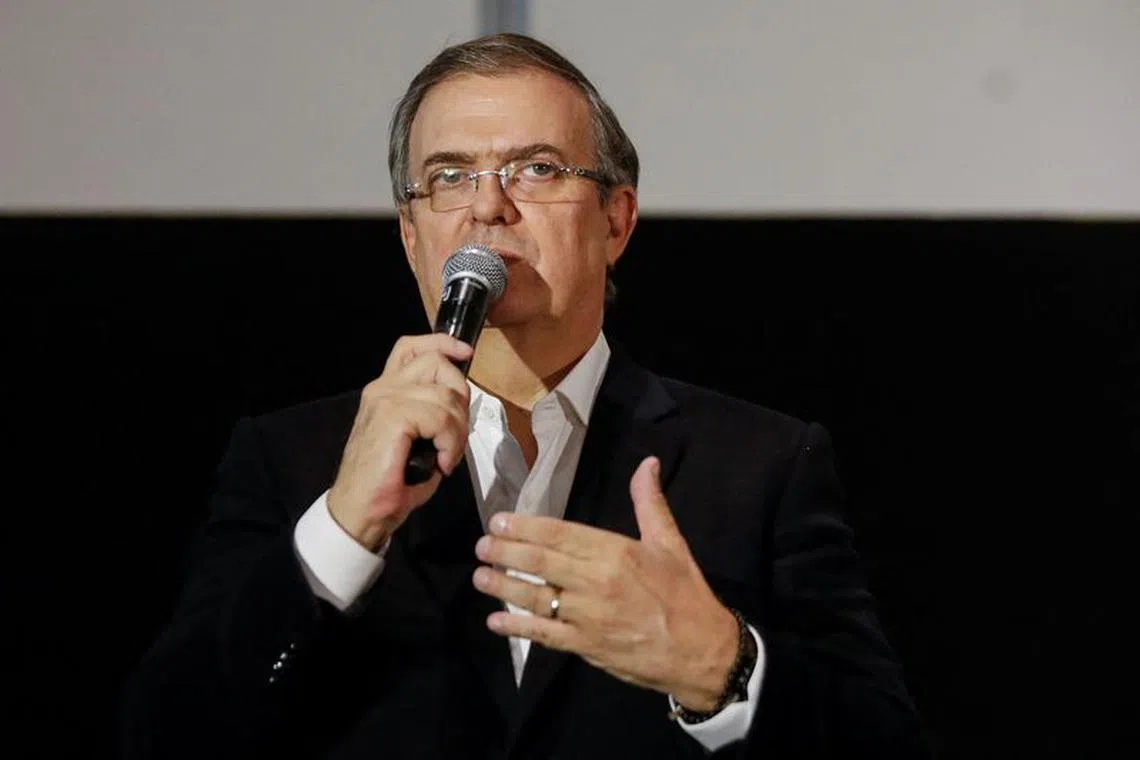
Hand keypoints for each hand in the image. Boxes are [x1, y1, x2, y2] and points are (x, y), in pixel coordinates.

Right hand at [327, 334, 472, 550]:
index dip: (443, 344)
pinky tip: (441, 464)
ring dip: (458, 430)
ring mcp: (385, 399)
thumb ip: (433, 415)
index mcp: (386, 390)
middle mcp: (383, 388)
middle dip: (461, 397)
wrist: (359, 512)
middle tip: (456, 437)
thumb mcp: (417, 441)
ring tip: (448, 457)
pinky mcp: (392, 417)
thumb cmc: (389, 483)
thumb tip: (460, 409)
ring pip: (446, 396)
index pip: (412, 347)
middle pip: (437, 364)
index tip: (466, 354)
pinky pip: (440, 418)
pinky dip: (450, 442)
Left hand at [472, 456, 738, 710]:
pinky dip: (517, 628)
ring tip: (480, 577)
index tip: (499, 521)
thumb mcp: (670, 543)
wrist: (700, 651)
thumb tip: (648, 464)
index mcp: (615, 552)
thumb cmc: (685, 593)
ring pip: (535, 598)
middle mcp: (596, 583)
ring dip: (503, 587)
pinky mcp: (585, 646)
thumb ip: (650, 503)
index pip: (559, 534)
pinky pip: (543, 634)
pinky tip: (496, 621)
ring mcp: (587, 617)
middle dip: (506, 552)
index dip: (524, 527)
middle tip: (482, 546)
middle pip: (540, 563)